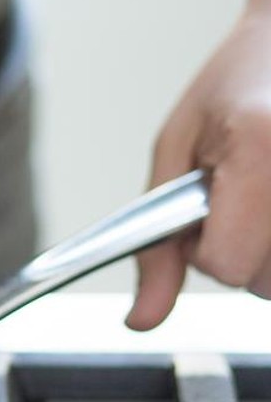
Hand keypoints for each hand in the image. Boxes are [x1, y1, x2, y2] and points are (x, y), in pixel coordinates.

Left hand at [129, 3, 270, 328]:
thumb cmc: (237, 80)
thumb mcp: (178, 151)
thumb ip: (157, 247)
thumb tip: (143, 321)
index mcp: (262, 152)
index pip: (227, 265)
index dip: (205, 247)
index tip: (209, 205)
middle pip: (265, 283)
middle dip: (245, 252)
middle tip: (246, 192)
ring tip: (270, 190)